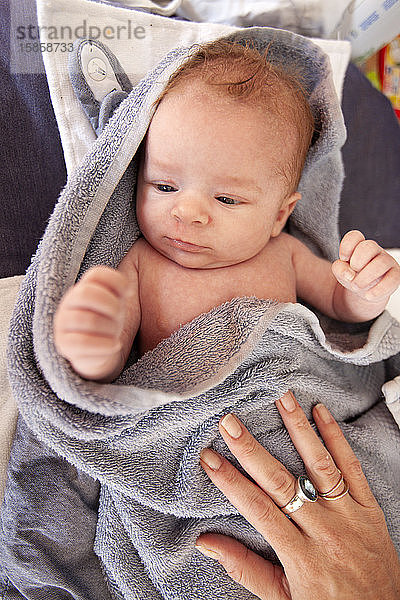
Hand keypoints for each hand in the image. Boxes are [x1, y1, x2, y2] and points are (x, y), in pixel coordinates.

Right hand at [53, 265, 128, 379]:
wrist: (99, 352)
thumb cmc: (108, 322)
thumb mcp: (116, 303)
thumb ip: (119, 289)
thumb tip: (127, 289)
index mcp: (83, 287)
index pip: (96, 274)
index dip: (117, 281)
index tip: (127, 293)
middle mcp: (68, 302)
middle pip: (87, 294)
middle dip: (112, 306)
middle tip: (119, 316)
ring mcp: (63, 323)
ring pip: (89, 320)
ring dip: (111, 328)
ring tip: (115, 333)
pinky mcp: (63, 345)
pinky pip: (83, 343)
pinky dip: (105, 345)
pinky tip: (114, 345)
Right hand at [196, 392, 399, 599]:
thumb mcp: (282, 598)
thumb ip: (245, 567)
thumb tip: (205, 542)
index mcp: (300, 556)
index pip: (258, 509)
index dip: (230, 482)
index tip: (209, 457)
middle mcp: (325, 531)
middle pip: (282, 482)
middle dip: (252, 449)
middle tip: (230, 423)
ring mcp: (350, 516)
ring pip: (319, 464)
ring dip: (298, 428)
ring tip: (281, 398)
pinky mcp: (370, 509)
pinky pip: (352, 468)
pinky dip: (337, 438)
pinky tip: (321, 413)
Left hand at [332, 230, 399, 301]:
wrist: (364, 291)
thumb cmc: (353, 276)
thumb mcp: (341, 272)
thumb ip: (339, 269)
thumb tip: (349, 274)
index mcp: (360, 245)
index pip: (355, 236)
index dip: (347, 246)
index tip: (343, 259)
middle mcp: (375, 251)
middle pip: (369, 246)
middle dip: (357, 261)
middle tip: (351, 274)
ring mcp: (387, 262)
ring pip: (381, 263)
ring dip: (365, 277)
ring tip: (356, 286)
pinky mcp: (395, 276)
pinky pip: (392, 280)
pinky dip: (378, 290)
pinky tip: (368, 295)